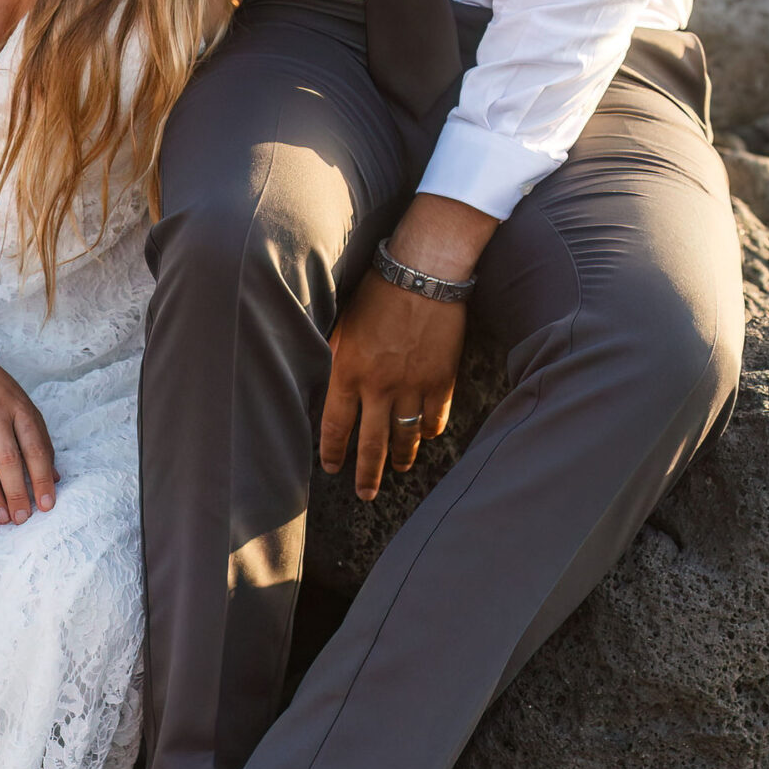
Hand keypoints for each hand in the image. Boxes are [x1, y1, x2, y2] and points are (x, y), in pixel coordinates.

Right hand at [0, 330, 56, 525]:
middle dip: (17, 491)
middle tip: (21, 518)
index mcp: (20, 408)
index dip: (41, 478)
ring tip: (0, 515)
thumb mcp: (21, 407)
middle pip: (9, 456)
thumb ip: (38, 440)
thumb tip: (56, 478)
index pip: (36, 448)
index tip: (46, 506)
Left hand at [319, 274, 464, 500]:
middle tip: (364, 495)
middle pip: (370, 443)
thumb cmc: (377, 292)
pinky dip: (430, 430)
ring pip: (405, 436)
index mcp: (348, 372)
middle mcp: (379, 387)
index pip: (335, 425)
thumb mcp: (343, 324)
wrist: (423, 274)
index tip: (331, 468)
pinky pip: (436, 418)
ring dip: (400, 457)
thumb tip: (326, 382)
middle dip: (366, 474)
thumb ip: (336, 357)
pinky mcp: (442, 380)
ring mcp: (413, 387)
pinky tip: (426, 437)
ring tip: (397, 469)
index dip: (332, 451)